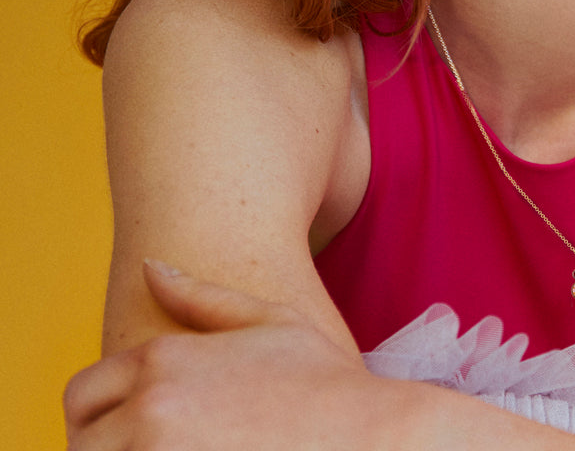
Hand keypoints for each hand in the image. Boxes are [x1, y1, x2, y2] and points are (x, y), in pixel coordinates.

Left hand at [64, 261, 384, 449]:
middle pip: (81, 444)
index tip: (134, 429)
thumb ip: (199, 295)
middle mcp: (150, 410)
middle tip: (157, 446)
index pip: (82, 395)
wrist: (368, 435)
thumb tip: (148, 266)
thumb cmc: (324, 379)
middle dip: (108, 446)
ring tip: (183, 450)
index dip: (102, 414)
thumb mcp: (269, 321)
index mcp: (163, 360)